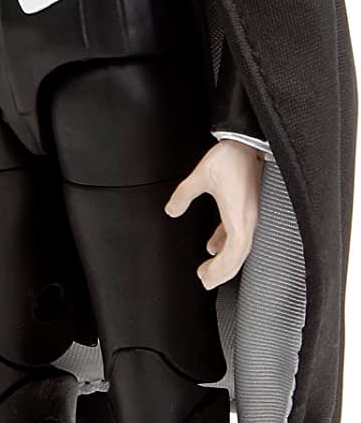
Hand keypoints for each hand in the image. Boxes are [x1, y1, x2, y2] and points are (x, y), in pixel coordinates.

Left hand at [164, 137, 263, 288]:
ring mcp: (250, 215)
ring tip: (209, 269)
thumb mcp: (200, 176)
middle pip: (238, 257)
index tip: (205, 278)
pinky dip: (226, 243)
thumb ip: (183, 195)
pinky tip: (214, 245)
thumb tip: (171, 210)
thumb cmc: (232, 157)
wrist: (250, 141)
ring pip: (240, 248)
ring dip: (224, 260)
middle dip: (222, 272)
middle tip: (205, 281)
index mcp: (239, 218)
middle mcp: (248, 221)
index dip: (219, 270)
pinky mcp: (248, 208)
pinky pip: (239, 234)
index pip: (232, 256)